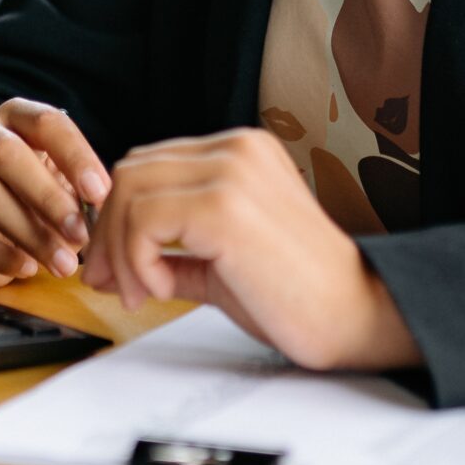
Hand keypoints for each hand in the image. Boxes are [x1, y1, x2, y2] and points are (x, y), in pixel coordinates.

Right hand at [0, 98, 111, 288]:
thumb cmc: (23, 198)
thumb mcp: (55, 186)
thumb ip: (78, 192)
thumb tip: (104, 213)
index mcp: (13, 117)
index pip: (45, 122)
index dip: (75, 156)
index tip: (100, 193)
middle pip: (6, 154)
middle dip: (48, 198)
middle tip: (81, 236)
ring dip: (28, 233)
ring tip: (61, 264)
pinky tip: (24, 267)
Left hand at [79, 127, 418, 372]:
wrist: (356, 316)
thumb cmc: (298, 295)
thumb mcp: (220, 263)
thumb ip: (170, 251)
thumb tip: (110, 264)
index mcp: (240, 151)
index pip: (148, 164)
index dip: (117, 216)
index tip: (113, 267)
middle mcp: (236, 148)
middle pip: (130, 172)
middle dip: (107, 232)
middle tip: (109, 283)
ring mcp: (232, 172)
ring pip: (129, 192)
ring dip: (120, 252)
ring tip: (142, 293)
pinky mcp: (225, 207)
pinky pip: (144, 221)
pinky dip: (137, 260)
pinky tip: (161, 290)